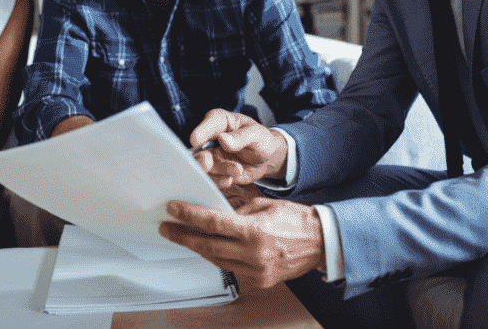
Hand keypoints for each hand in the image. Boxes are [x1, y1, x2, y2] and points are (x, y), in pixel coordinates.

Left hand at [159, 197, 324, 288]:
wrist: (321, 243)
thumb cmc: (296, 220)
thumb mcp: (265, 206)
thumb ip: (238, 212)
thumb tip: (214, 213)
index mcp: (254, 231)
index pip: (212, 222)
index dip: (189, 216)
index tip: (172, 209)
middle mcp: (253, 254)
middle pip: (207, 245)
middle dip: (183, 236)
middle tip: (166, 227)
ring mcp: (256, 271)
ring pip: (216, 259)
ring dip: (197, 247)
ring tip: (182, 236)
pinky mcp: (259, 280)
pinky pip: (231, 268)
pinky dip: (218, 257)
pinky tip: (208, 248)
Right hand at [191, 109, 287, 187]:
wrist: (267, 159)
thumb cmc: (261, 140)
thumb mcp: (257, 135)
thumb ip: (241, 137)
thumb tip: (222, 139)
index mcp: (220, 122)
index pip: (209, 123)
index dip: (201, 131)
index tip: (195, 141)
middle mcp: (211, 138)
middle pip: (199, 148)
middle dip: (201, 157)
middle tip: (207, 162)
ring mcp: (212, 156)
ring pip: (206, 166)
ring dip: (219, 170)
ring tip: (237, 170)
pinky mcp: (216, 172)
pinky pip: (212, 178)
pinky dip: (220, 181)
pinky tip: (230, 180)